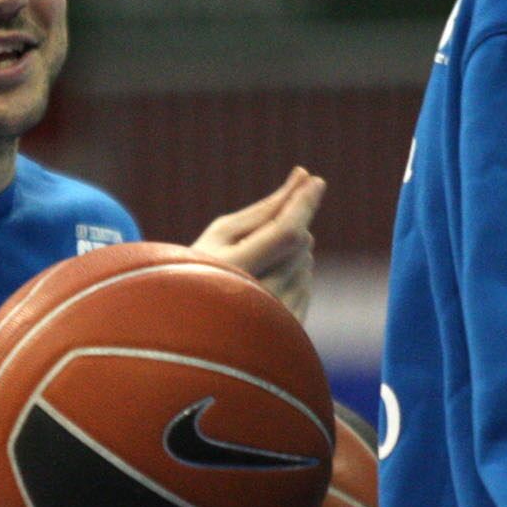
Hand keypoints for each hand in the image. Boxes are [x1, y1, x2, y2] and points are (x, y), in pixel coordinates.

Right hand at [194, 167, 324, 321]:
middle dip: (289, 230)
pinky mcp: (288, 329)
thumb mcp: (223, 233)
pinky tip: (262, 287)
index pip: (285, 231)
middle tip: (256, 242)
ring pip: (306, 261)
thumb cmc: (202, 268)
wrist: (192, 327)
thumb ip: (267, 208)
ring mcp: (275, 319)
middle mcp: (257, 299)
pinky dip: (291, 278)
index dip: (303, 204)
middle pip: (300, 242)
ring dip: (289, 255)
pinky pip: (306, 285)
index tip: (315, 180)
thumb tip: (304, 176)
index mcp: (232, 270)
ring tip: (253, 268)